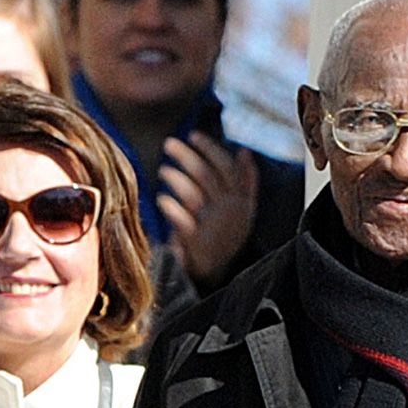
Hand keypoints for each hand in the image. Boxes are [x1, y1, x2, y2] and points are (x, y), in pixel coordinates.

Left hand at [159, 132, 258, 287]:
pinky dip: (170, 207)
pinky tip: (161, 199)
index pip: (227, 167)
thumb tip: (245, 152)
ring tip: (163, 170)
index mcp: (241, 201)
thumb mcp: (244, 209)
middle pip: (207, 176)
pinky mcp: (197, 242)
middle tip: (169, 144)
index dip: (210, 149)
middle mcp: (229, 212)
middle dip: (187, 156)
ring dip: (176, 179)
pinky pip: (182, 220)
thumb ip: (247, 181)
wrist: (220, 272)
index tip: (193, 135)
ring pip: (194, 195)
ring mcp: (213, 227)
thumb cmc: (227, 233)